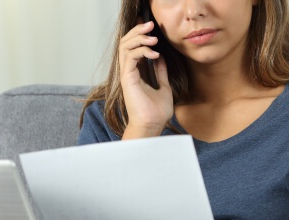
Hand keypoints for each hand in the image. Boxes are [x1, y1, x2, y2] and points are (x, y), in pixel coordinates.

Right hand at [118, 21, 172, 137]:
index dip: (139, 35)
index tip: (151, 28)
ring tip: (153, 38)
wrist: (152, 125)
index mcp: (134, 73)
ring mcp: (126, 75)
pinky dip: (141, 51)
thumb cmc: (156, 111)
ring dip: (139, 38)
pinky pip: (130, 57)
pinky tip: (154, 54)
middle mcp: (128, 72)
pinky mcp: (127, 78)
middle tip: (150, 25)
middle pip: (125, 43)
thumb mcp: (163, 86)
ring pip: (125, 47)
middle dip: (137, 31)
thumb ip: (160, 72)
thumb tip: (160, 58)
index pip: (131, 47)